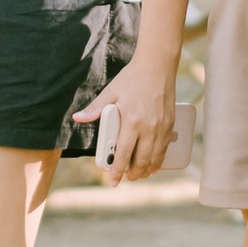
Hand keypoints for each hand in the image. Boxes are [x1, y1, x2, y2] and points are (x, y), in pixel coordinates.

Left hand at [73, 57, 175, 184]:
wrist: (157, 65)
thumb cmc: (132, 78)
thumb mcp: (111, 92)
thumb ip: (95, 109)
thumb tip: (78, 118)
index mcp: (132, 120)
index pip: (123, 153)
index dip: (117, 170)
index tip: (113, 181)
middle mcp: (149, 127)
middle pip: (141, 160)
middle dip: (132, 174)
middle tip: (125, 178)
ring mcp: (162, 127)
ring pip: (155, 158)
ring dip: (146, 170)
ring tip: (138, 175)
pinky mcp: (170, 124)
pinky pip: (164, 149)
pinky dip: (158, 160)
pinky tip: (153, 164)